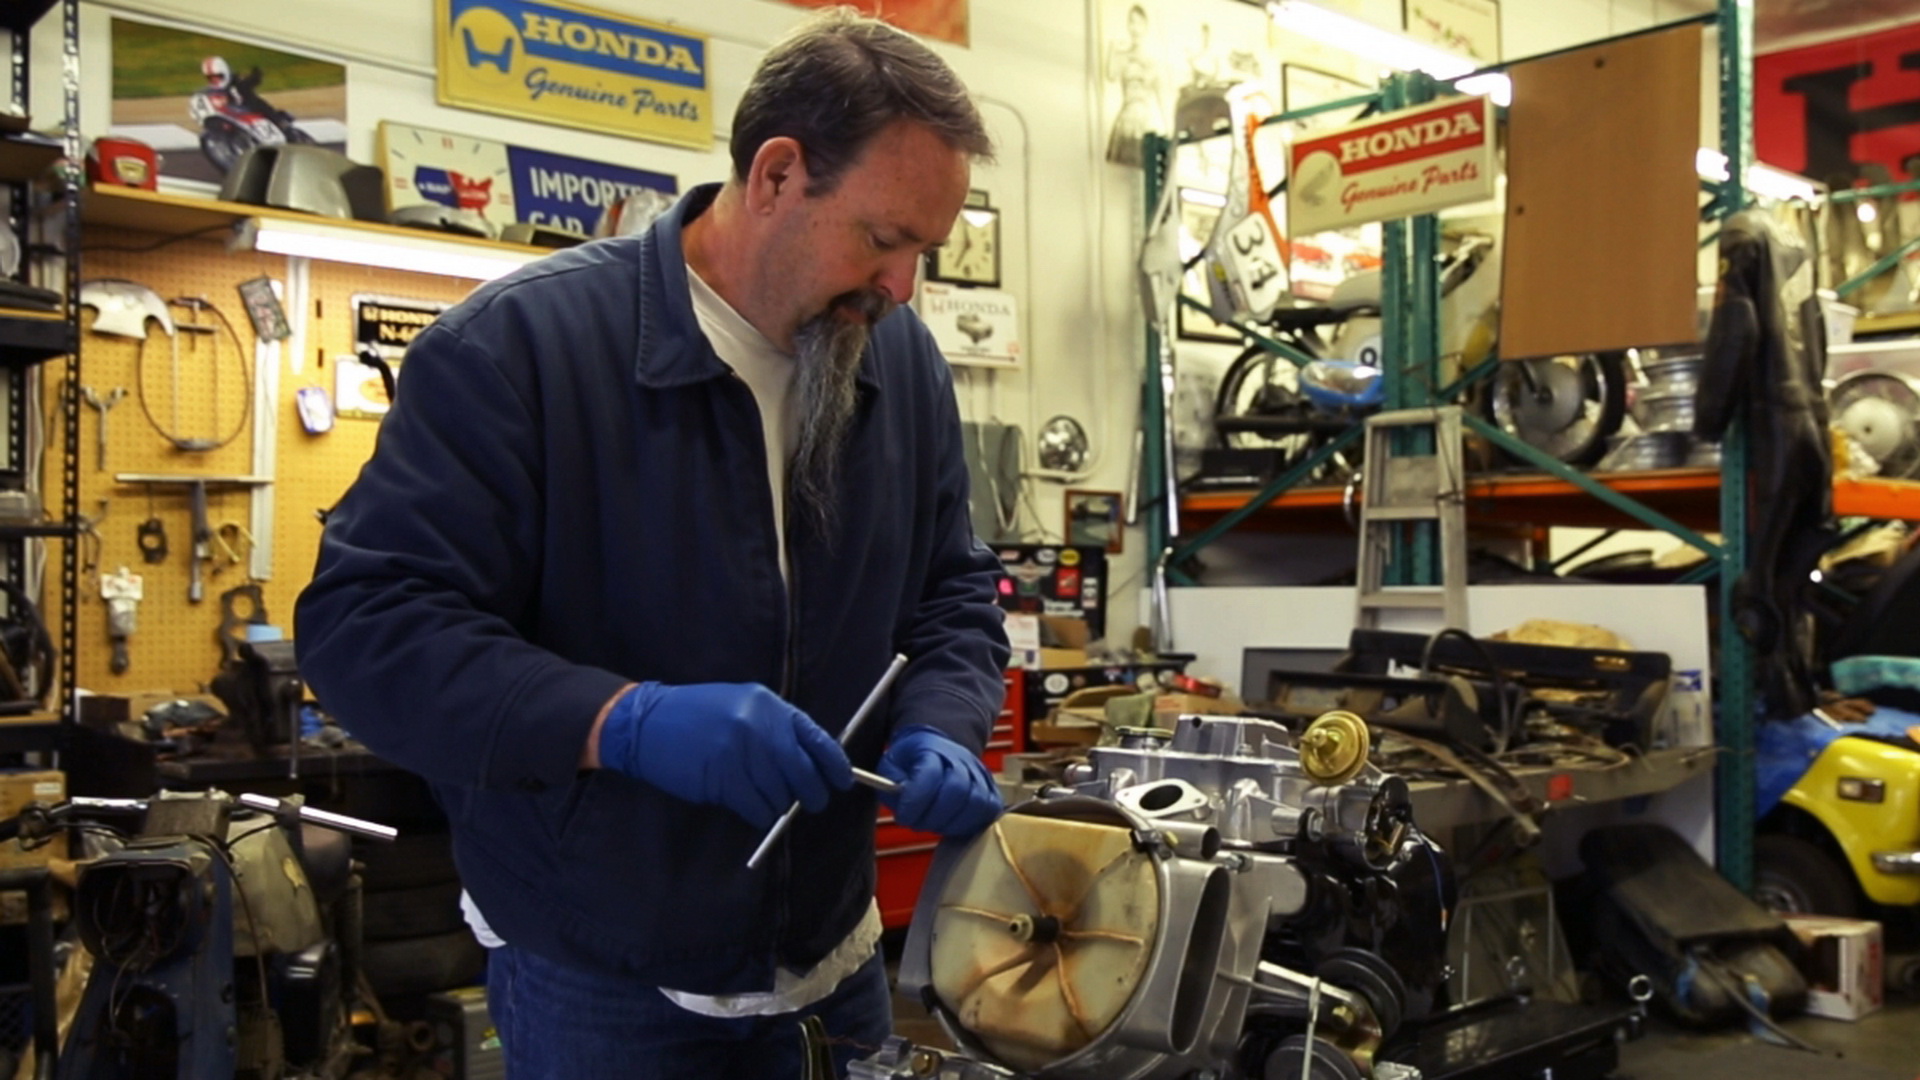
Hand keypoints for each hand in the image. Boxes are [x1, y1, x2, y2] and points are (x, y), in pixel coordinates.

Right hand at [596, 683, 851, 828]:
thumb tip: (811, 762)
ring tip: (763, 796)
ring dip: (778, 804)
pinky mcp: (723, 779)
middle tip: (812, 803)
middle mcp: (760, 727)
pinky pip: (758, 808)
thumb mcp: (743, 706)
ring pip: (781, 795)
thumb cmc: (698, 714)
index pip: (818, 739)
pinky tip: (748, 805)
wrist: (647, 722)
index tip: (843, 782)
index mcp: (770, 705)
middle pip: (804, 773)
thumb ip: (776, 728)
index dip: (835, 765)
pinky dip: (759, 814)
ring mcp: (742, 753)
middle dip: (813, 793)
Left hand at [877, 726, 1000, 836]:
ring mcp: (979, 773)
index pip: (930, 775)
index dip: (915, 801)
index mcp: (932, 748)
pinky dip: (970, 823)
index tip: (903, 816)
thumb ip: (890, 782)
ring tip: (933, 823)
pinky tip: (952, 823)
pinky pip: (989, 810)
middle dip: (933, 815)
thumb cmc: (913, 760)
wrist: (938, 748)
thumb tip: (900, 799)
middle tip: (916, 822)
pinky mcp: (990, 789)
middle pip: (957, 790)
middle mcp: (960, 759)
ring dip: (951, 822)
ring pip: (976, 802)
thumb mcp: (892, 763)